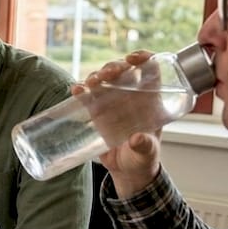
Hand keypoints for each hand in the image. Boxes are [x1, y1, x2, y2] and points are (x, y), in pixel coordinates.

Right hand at [80, 50, 162, 196]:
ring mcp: (113, 102)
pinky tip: (76, 90)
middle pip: (124, 70)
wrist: (127, 170)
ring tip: (91, 82)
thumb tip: (137, 139)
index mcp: (150, 99)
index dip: (143, 58)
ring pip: (105, 79)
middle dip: (114, 66)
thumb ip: (144, 146)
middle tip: (107, 74)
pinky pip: (88, 96)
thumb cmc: (143, 159)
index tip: (133, 58)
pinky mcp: (97, 111)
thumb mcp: (147, 153)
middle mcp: (131, 96)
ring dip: (97, 75)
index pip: (151, 70)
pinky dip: (81, 90)